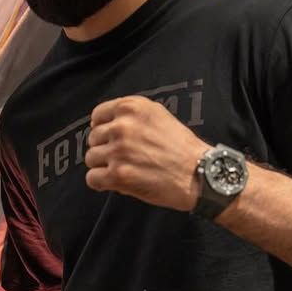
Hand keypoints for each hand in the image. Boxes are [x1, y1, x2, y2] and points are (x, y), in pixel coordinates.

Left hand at [85, 96, 206, 210]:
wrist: (200, 174)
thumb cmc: (182, 147)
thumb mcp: (158, 115)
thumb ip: (131, 115)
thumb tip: (102, 123)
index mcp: (132, 107)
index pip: (97, 115)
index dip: (102, 128)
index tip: (110, 138)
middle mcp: (122, 126)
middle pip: (93, 138)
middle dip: (105, 148)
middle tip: (124, 158)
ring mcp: (118, 150)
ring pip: (91, 158)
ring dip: (104, 166)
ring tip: (124, 169)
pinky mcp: (118, 175)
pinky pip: (92, 178)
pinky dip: (102, 183)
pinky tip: (116, 182)